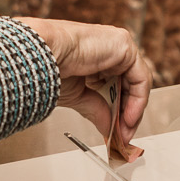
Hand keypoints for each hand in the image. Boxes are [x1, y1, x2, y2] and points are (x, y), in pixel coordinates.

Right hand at [13, 18, 151, 157]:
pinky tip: (127, 117)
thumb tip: (109, 129)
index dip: (120, 111)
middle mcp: (109, 49)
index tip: (118, 133)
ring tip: (124, 130)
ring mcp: (117, 45)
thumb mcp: (78, 97)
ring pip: (137, 82)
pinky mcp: (123, 44)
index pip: (116, 86)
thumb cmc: (48, 67)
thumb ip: (98, 110)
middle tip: (122, 136)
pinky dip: (138, 101)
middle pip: (129, 85)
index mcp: (96, 57)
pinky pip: (140, 77)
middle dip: (127, 114)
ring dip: (133, 110)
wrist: (40, 56)